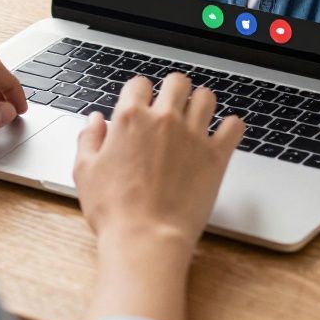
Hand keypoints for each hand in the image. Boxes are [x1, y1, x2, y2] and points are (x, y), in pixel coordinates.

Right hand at [73, 73, 243, 319]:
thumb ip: (89, 139)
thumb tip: (95, 120)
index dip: (140, 94)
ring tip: (196, 119)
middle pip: (177, 82)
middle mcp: (164, 119)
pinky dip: (230, 127)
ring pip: (206, 97)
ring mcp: (192, 135)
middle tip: (172, 107)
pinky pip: (234, 126)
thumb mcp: (84, 172)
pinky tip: (222, 136)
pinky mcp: (216, 155)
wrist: (146, 238)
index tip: (142, 106)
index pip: (139, 84)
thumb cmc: (114, 211)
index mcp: (130, 118)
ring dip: (201, 104)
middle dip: (174, 90)